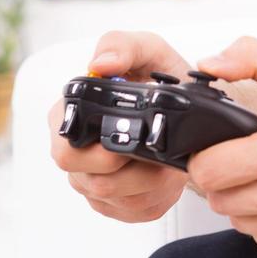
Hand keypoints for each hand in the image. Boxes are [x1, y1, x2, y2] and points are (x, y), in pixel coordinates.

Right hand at [48, 30, 194, 222]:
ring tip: (169, 159)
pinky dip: (157, 195)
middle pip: (89, 181)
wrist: (191, 106)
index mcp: (70, 115)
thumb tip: (100, 64)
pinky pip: (135, 211)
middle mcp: (75, 152)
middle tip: (158, 154)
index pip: (65, 147)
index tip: (131, 140)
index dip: (97, 150)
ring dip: (150, 182)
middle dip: (131, 172)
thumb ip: (122, 46)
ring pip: (116, 199)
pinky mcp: (117, 203)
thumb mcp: (147, 50)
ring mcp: (93, 181)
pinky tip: (166, 175)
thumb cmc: (159, 77)